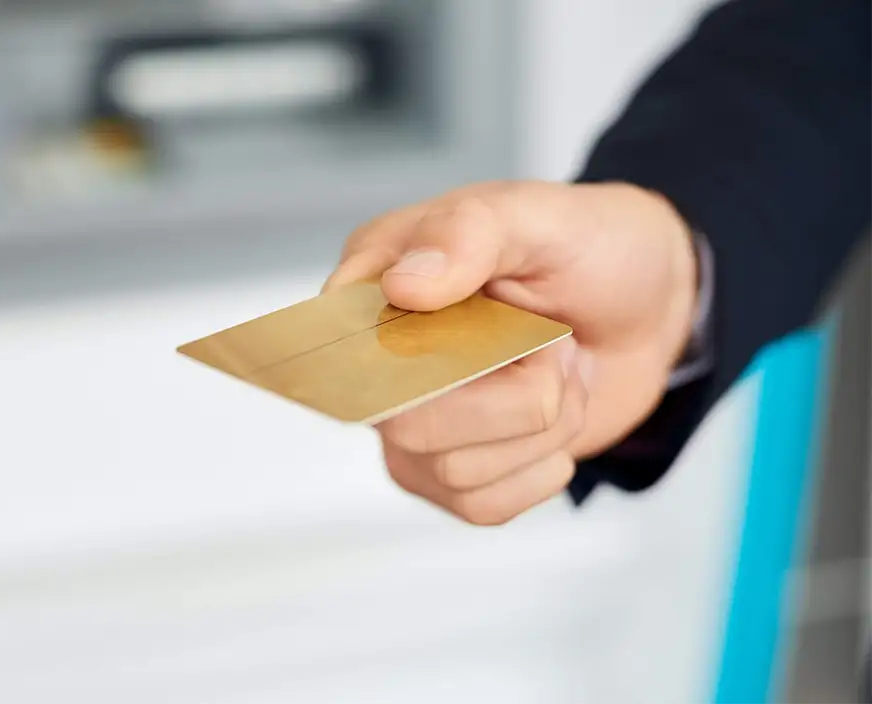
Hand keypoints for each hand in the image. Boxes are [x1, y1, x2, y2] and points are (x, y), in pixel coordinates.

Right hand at [323, 181, 697, 524]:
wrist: (650, 308)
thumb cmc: (588, 249)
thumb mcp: (540, 217)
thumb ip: (468, 234)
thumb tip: (402, 285)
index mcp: (378, 279)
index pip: (339, 343)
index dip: (409, 356)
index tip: (480, 333)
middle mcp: (382, 358)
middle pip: (406, 422)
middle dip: (512, 394)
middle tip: (553, 341)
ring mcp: (415, 420)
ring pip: (454, 471)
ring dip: (541, 425)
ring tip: (559, 368)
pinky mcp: (453, 469)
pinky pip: (481, 506)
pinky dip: (539, 469)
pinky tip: (555, 419)